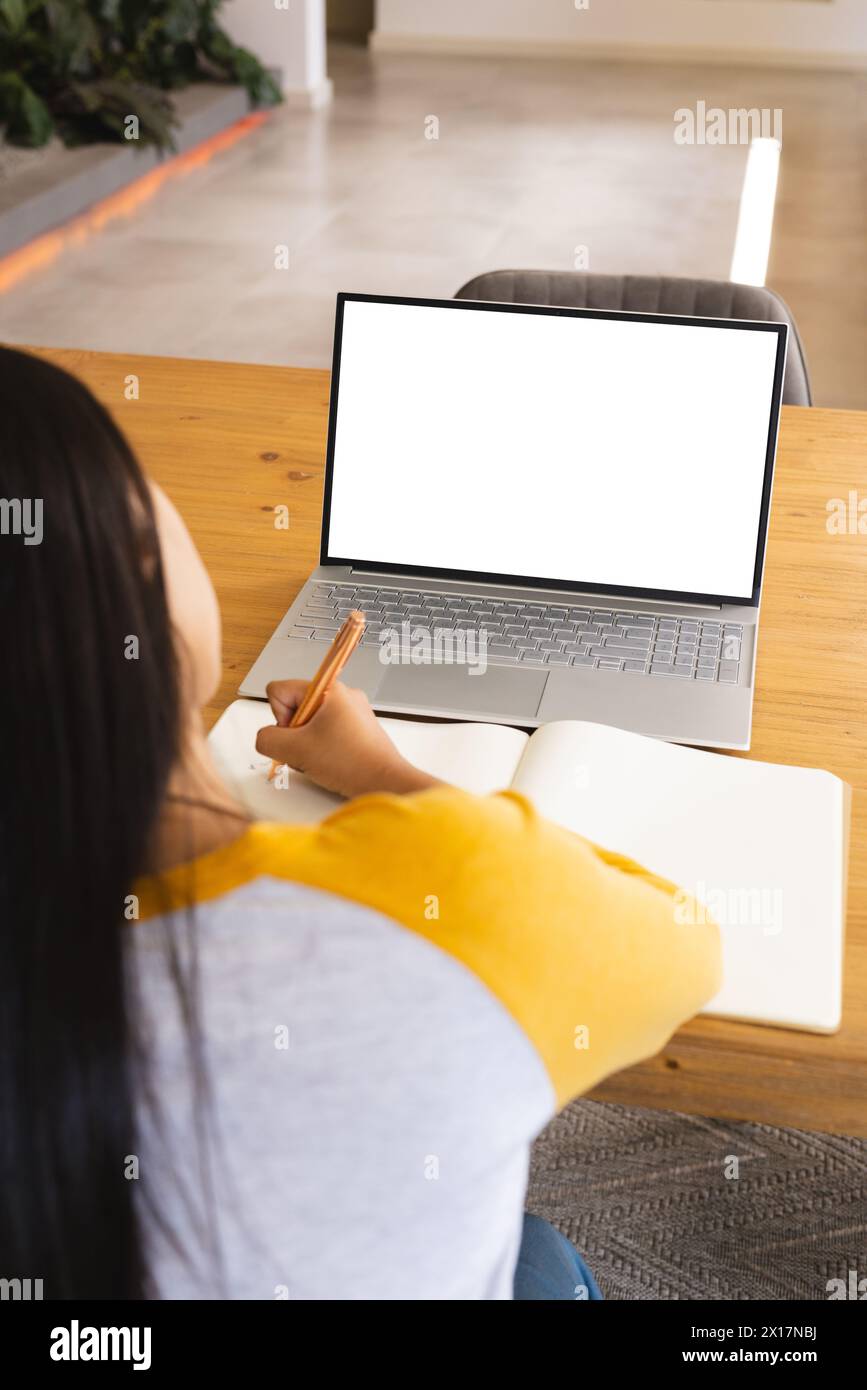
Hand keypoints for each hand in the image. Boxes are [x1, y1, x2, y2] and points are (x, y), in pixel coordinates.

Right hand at [255, 680, 441, 798]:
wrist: (385, 782)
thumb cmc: (352, 763)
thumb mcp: (295, 750)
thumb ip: (267, 739)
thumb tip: (264, 738)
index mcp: (328, 688)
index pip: (279, 690)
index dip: (279, 716)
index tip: (297, 733)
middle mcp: (342, 695)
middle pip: (295, 707)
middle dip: (294, 733)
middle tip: (309, 749)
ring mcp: (351, 712)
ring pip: (309, 723)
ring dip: (306, 744)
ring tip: (322, 759)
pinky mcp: (357, 729)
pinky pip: (325, 733)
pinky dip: (321, 749)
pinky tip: (330, 763)